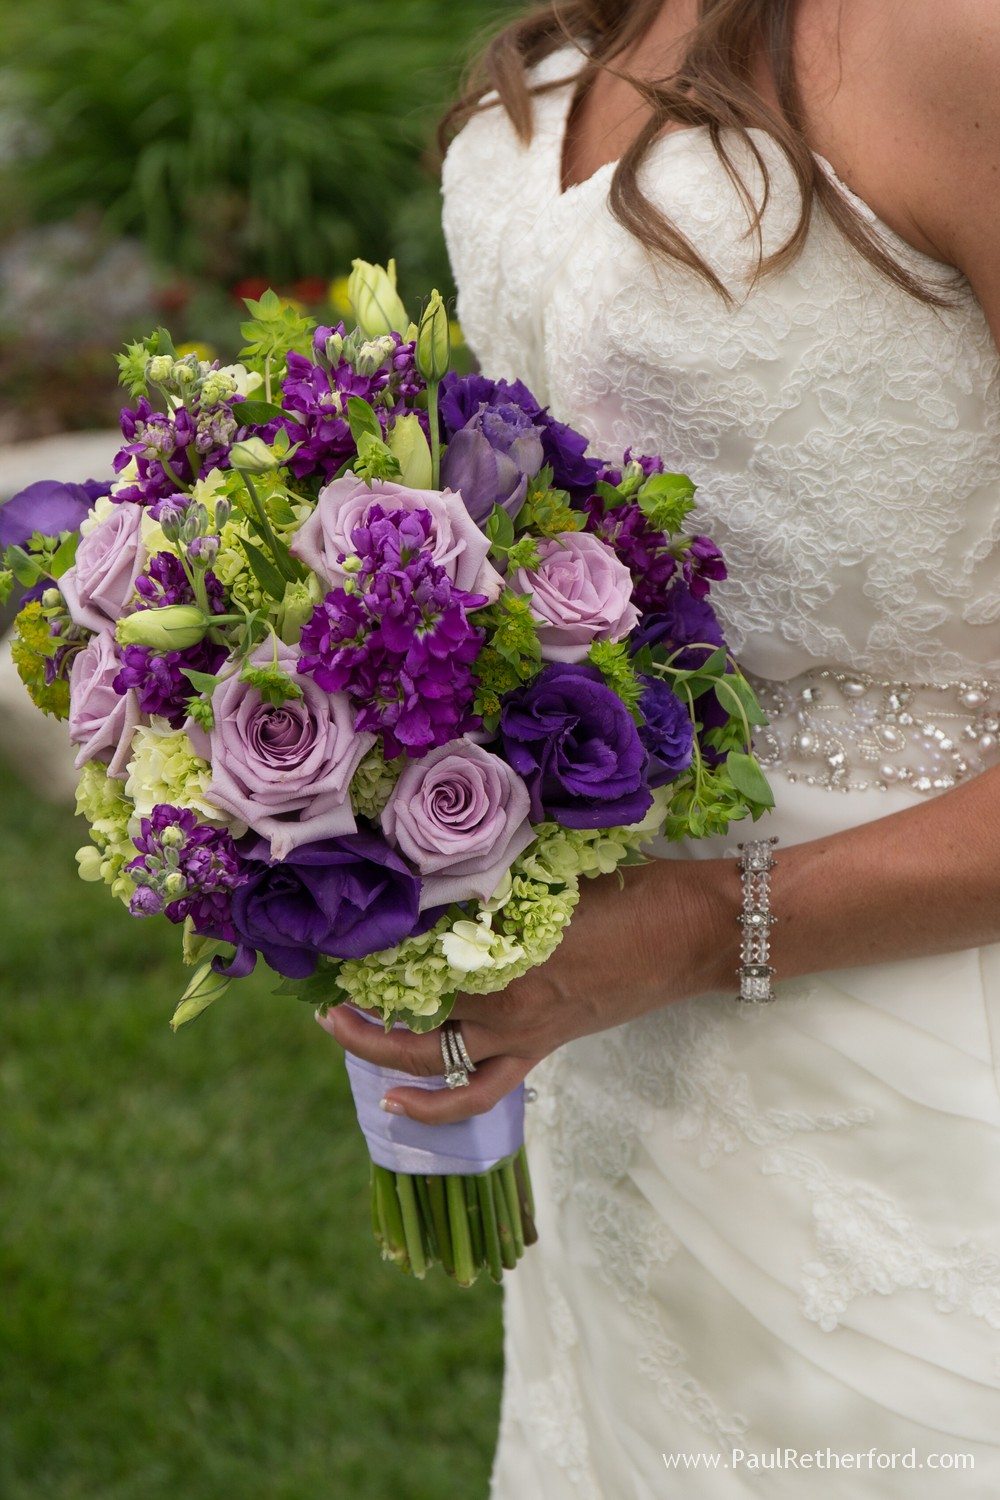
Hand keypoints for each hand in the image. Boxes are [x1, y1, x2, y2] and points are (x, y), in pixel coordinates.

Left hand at [316, 856, 733, 1123]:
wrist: (691, 933)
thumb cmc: (629, 889)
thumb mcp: (552, 870)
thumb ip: (492, 879)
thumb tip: (434, 872)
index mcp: (505, 945)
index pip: (414, 948)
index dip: (369, 941)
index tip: (336, 923)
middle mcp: (504, 996)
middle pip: (409, 1004)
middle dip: (358, 995)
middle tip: (322, 979)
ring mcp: (521, 1031)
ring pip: (431, 1053)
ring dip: (378, 1045)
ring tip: (339, 1028)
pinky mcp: (539, 1049)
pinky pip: (477, 1089)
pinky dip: (434, 1103)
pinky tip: (395, 1103)